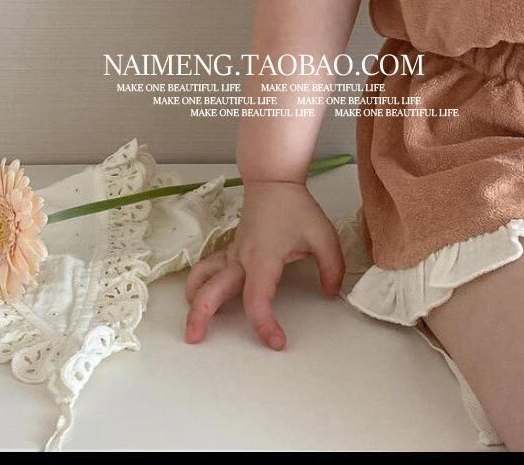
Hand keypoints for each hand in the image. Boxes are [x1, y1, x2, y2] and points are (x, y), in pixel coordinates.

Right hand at [184, 181, 344, 352]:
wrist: (273, 180)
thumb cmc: (295, 207)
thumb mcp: (323, 235)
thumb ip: (331, 267)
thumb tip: (330, 292)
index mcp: (262, 259)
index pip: (256, 300)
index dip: (264, 325)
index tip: (277, 342)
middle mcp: (241, 259)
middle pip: (213, 290)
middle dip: (202, 315)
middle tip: (196, 339)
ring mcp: (232, 254)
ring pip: (204, 276)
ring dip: (194, 298)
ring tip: (192, 322)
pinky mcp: (230, 250)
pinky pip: (209, 267)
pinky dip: (199, 283)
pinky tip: (198, 296)